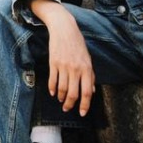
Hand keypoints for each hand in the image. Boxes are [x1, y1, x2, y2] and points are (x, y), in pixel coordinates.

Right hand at [31, 0, 94, 116]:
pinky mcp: (53, 63)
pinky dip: (52, 89)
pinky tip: (53, 93)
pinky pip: (53, 80)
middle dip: (70, 104)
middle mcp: (76, 69)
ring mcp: (64, 66)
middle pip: (73, 93)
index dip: (85, 105)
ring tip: (61, 101)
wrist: (64, 30)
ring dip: (61, 98)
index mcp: (87, 69)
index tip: (82, 113)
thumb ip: (90, 76)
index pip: (86, 92)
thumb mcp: (88, 59)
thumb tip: (91, 92)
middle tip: (67, 109)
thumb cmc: (78, 44)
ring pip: (62, 88)